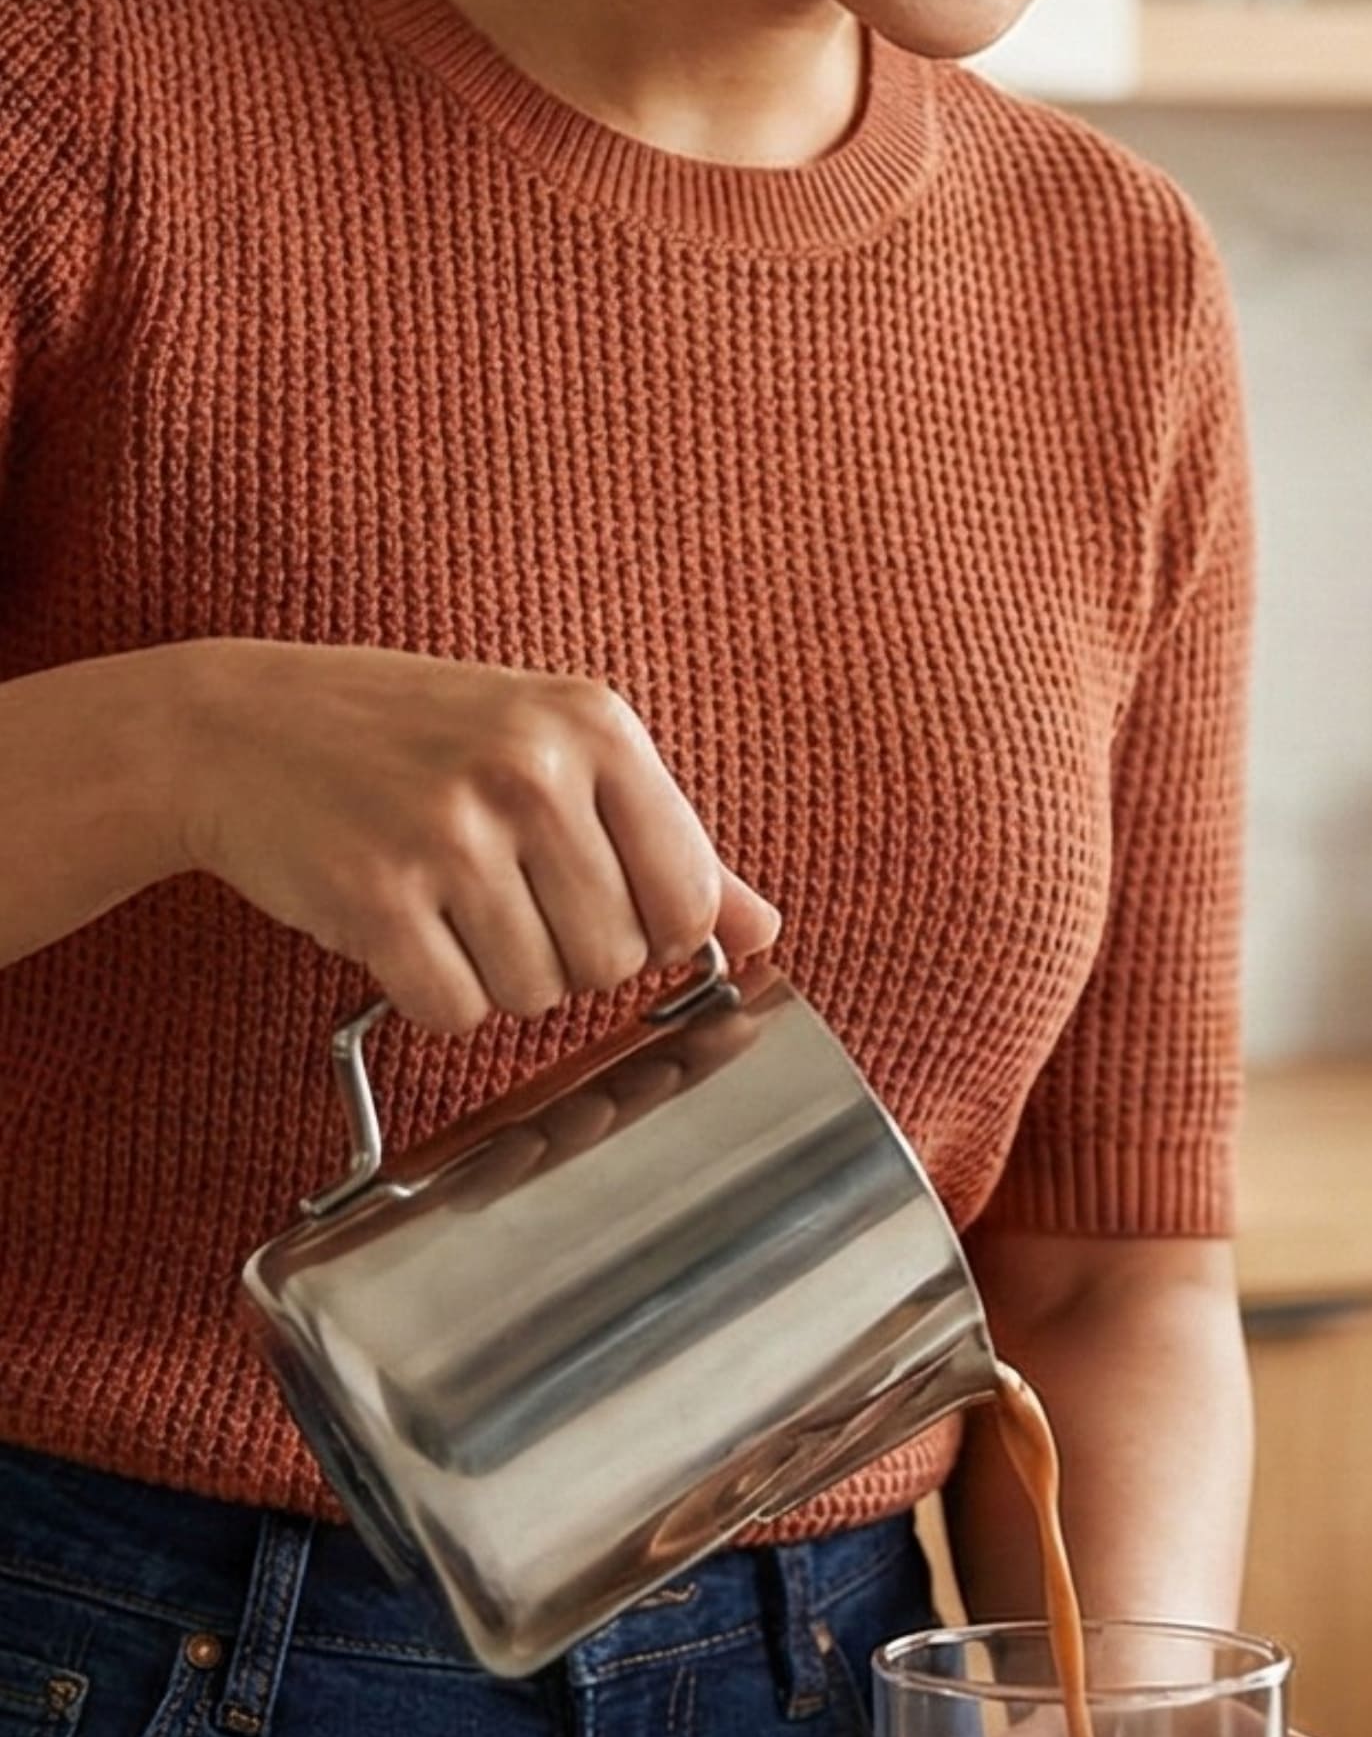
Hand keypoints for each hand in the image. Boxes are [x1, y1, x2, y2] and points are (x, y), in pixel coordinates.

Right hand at [158, 637, 779, 1033]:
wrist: (241, 724)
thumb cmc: (417, 740)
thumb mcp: (554, 753)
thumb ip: (669, 842)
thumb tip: (764, 930)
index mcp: (595, 726)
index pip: (689, 900)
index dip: (652, 933)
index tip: (603, 909)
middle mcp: (531, 772)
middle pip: (617, 960)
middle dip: (567, 956)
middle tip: (502, 899)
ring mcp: (451, 832)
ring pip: (538, 995)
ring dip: (495, 977)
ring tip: (449, 906)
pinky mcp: (376, 894)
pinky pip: (455, 1011)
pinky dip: (432, 996)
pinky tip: (402, 930)